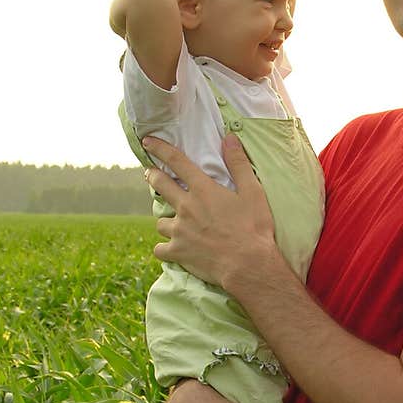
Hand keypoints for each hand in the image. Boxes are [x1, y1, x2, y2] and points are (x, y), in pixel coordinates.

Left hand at [144, 133, 276, 287]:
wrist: (248, 265)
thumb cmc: (254, 228)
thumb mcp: (253, 192)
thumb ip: (239, 164)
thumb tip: (229, 138)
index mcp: (203, 190)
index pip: (176, 161)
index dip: (159, 149)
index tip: (148, 142)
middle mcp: (186, 207)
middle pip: (159, 185)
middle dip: (152, 177)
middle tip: (150, 174)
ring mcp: (179, 231)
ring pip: (160, 222)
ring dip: (166, 222)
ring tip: (173, 225)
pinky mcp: (178, 252)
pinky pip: (160, 249)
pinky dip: (165, 249)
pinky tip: (172, 250)